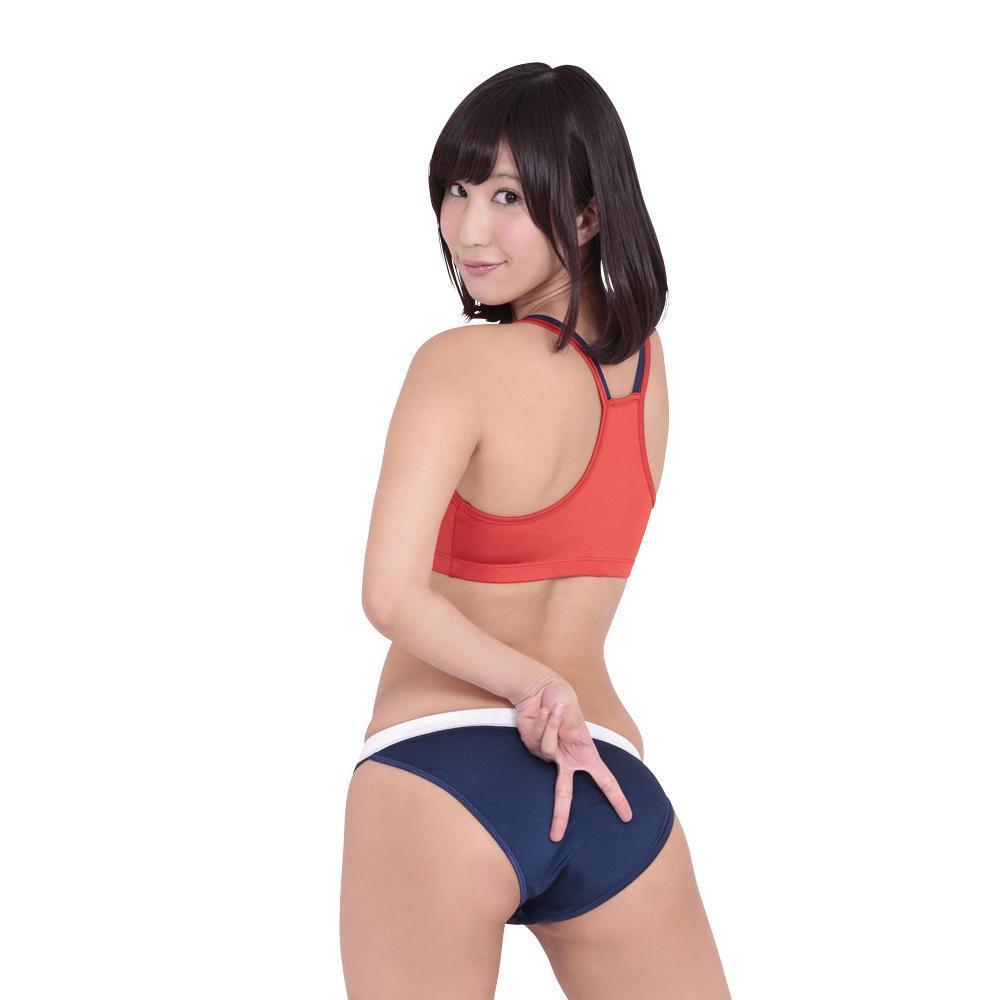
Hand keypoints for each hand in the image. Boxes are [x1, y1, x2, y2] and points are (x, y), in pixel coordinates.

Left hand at [512, 675, 632, 841]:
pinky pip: (536, 742)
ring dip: (552, 725)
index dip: (616, 799)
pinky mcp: (532, 748)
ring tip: (553, 710)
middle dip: (561, 816)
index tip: (627, 817)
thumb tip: (557, 738)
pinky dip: (542, 724)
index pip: (605, 781)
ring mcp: (549, 756)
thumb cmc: (561, 698)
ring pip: (548, 750)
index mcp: (585, 754)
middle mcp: (567, 759)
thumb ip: (565, 726)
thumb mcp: (572, 710)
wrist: (540, 690)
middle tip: (556, 838)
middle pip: (565, 795)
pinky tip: (543, 713)